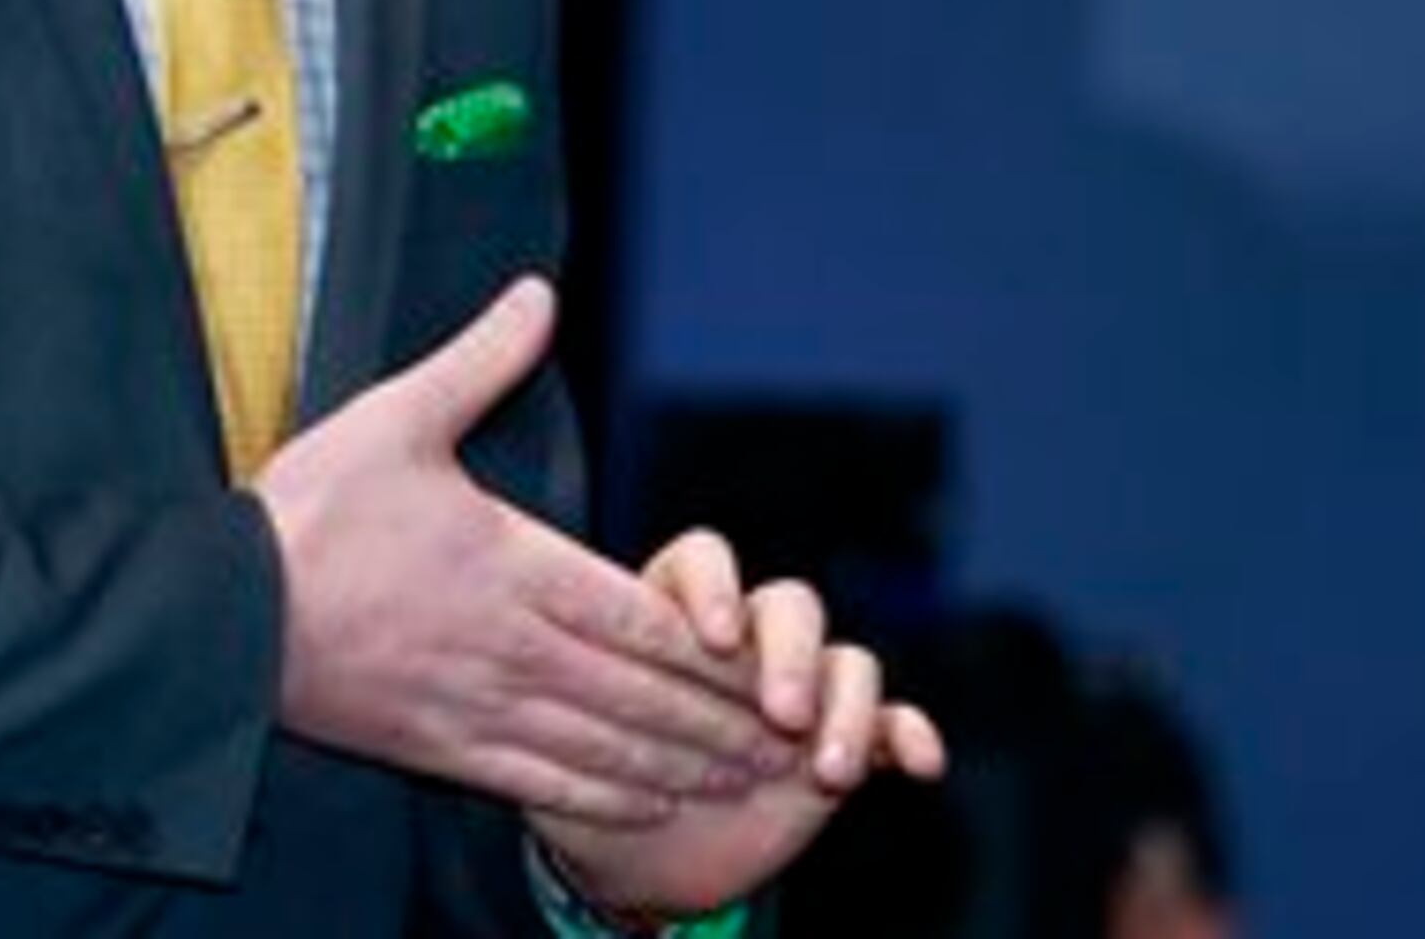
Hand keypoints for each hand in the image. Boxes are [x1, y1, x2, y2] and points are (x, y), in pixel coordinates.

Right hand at [252, 279, 791, 823]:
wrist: (222, 618)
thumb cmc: (307, 514)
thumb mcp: (394, 417)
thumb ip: (478, 360)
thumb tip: (537, 293)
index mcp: (510, 564)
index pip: (635, 615)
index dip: (711, 648)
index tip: (767, 664)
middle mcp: (508, 644)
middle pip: (638, 691)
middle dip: (718, 718)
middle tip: (789, 738)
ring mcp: (476, 703)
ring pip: (604, 743)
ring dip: (679, 761)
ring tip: (740, 776)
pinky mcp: (437, 745)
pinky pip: (542, 780)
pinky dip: (606, 795)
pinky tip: (647, 803)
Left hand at [527, 536, 948, 921]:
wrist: (638, 862)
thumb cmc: (586, 783)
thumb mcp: (553, 737)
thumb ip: (546, 692)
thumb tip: (504, 647)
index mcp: (671, 616)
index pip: (704, 562)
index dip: (714, 588)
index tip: (712, 633)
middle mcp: (745, 641)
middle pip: (790, 605)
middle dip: (789, 654)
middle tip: (777, 709)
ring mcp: (802, 689)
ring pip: (848, 660)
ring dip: (847, 705)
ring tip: (826, 768)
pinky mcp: (846, 742)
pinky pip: (893, 722)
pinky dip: (910, 735)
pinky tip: (919, 764)